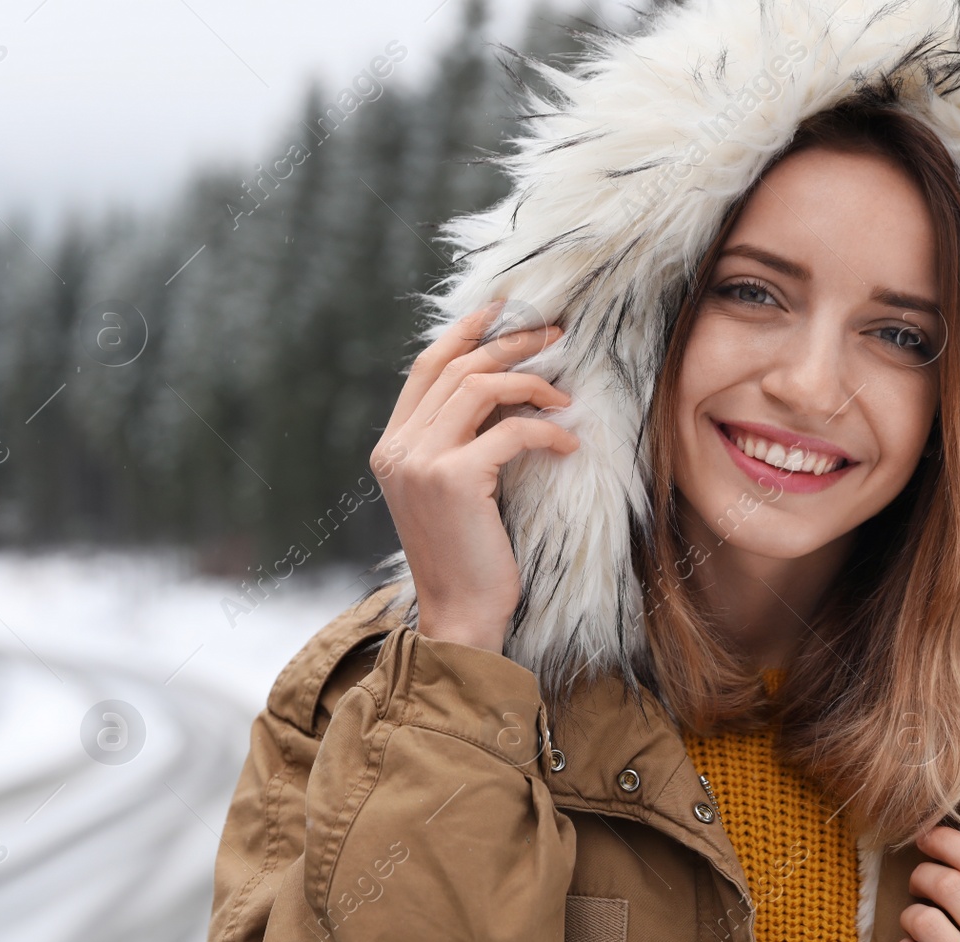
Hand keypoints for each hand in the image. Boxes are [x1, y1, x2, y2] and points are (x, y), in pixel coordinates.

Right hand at [370, 301, 573, 652]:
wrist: (460, 614)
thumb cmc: (467, 556)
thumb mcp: (451, 491)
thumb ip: (455, 442)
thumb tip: (500, 390)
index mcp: (391, 447)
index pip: (425, 368)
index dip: (464, 332)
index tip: (503, 309)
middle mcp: (398, 448)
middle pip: (455, 367)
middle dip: (509, 343)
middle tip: (554, 335)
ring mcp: (421, 462)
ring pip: (479, 387)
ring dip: (531, 381)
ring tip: (565, 394)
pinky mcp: (454, 479)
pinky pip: (509, 430)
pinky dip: (546, 431)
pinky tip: (568, 444)